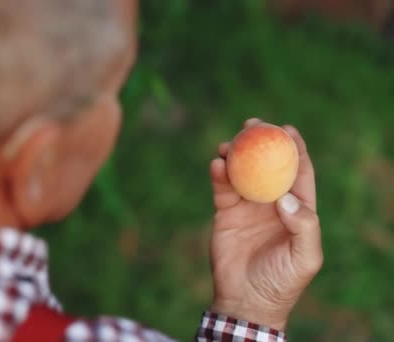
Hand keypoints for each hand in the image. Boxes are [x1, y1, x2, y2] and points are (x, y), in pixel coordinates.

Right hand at [208, 118, 322, 330]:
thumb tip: (285, 197)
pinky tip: (217, 165)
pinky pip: (222, 188)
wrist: (245, 299)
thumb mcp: (304, 257)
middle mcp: (272, 203)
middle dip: (261, 143)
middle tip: (253, 126)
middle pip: (267, 165)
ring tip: (229, 143)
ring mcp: (247, 206)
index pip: (298, 172)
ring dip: (236, 154)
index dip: (295, 149)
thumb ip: (304, 226)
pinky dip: (219, 174)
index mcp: (296, 209)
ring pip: (242, 172)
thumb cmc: (282, 281)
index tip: (286, 129)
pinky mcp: (225, 212)